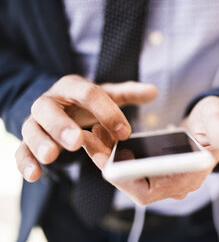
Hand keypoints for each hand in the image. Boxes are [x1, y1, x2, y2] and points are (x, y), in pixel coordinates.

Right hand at [15, 75, 156, 181]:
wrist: (59, 106)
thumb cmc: (86, 103)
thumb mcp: (106, 95)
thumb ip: (128, 93)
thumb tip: (153, 91)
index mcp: (72, 87)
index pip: (87, 93)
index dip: (106, 111)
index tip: (125, 132)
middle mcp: (50, 102)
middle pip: (50, 109)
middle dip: (63, 125)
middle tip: (77, 140)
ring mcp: (36, 122)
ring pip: (32, 129)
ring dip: (41, 142)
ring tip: (52, 156)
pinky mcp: (28, 140)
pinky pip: (20, 150)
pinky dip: (25, 162)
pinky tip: (35, 175)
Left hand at [83, 96, 218, 204]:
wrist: (211, 124)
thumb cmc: (216, 121)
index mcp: (190, 176)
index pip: (154, 187)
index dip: (127, 176)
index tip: (106, 159)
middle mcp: (174, 185)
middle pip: (135, 185)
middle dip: (109, 165)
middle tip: (90, 141)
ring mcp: (163, 180)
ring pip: (128, 177)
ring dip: (107, 158)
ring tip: (91, 134)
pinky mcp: (155, 171)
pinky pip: (129, 168)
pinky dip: (114, 154)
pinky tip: (102, 136)